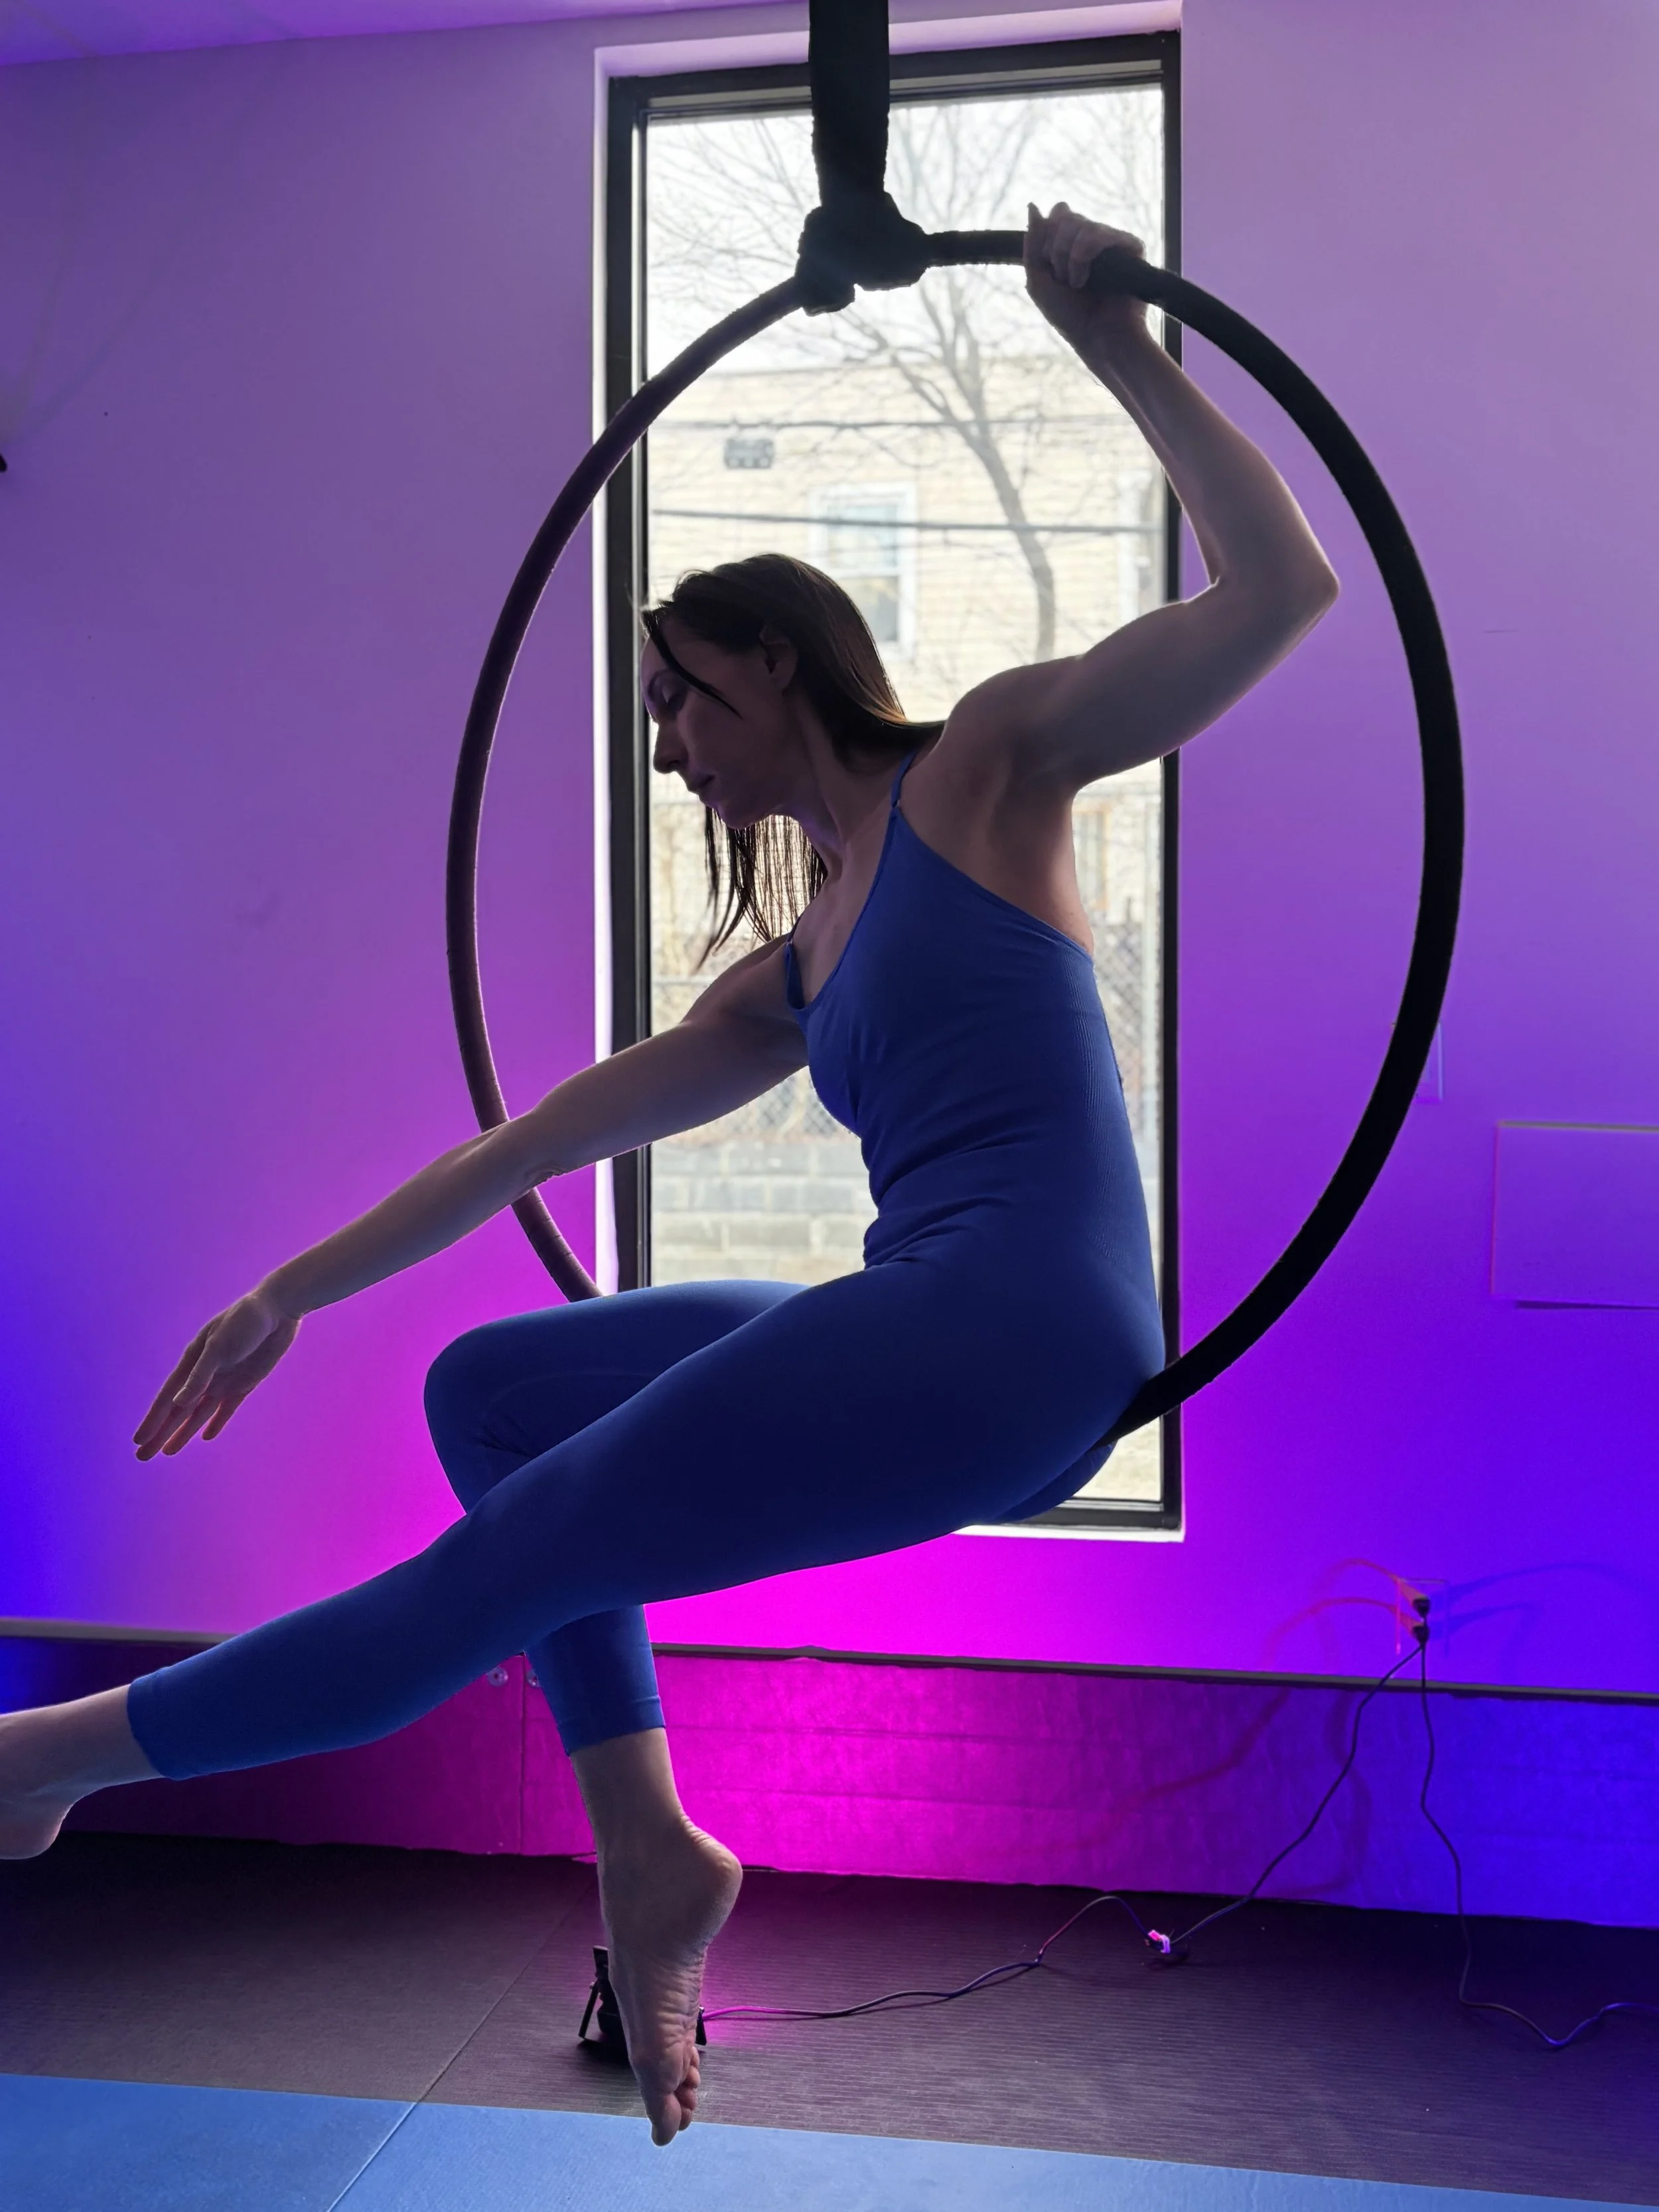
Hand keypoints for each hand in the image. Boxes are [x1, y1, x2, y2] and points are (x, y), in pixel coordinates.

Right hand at [134, 1289, 299, 1458]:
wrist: (278, 1310)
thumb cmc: (244, 1321)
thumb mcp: (219, 1346)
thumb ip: (200, 1375)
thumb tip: (177, 1403)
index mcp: (192, 1361)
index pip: (167, 1398)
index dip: (152, 1421)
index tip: (138, 1441)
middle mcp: (205, 1375)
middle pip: (178, 1411)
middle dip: (161, 1434)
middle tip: (142, 1457)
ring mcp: (224, 1381)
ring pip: (198, 1414)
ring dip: (183, 1433)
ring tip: (168, 1453)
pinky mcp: (244, 1383)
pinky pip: (226, 1409)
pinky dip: (217, 1423)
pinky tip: (206, 1437)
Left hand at [1024, 201, 1147, 355]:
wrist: (1095, 337)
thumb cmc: (1068, 315)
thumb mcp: (1037, 280)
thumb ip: (1032, 244)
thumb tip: (1033, 205)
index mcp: (1072, 241)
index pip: (1057, 214)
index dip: (1045, 237)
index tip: (1046, 266)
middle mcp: (1093, 237)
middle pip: (1066, 215)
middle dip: (1055, 249)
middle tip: (1061, 278)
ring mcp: (1112, 241)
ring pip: (1082, 224)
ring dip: (1069, 257)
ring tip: (1076, 283)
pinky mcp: (1130, 247)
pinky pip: (1104, 233)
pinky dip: (1086, 255)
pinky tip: (1087, 279)